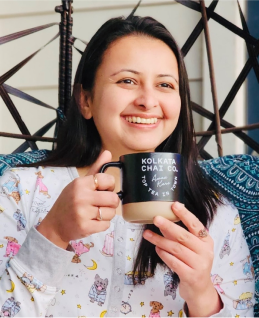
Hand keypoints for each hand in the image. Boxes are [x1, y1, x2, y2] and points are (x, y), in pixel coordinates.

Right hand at [37, 150, 119, 248]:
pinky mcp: (85, 227)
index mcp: (81, 183)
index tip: (104, 189)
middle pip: (113, 198)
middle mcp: (81, 197)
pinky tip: (92, 221)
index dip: (110, 186)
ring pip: (112, 213)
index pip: (108, 180)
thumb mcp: (79, 183)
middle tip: (101, 204)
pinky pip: (106, 225)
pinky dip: (102, 225)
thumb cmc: (69, 201)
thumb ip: (96, 169)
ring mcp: (82, 213)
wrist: (55, 225)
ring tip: (95, 213)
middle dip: (111, 202)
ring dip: (107, 215)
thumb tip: (108, 152)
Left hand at [143, 202, 221, 317]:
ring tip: (148, 234)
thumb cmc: (193, 264)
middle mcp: (205, 252)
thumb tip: (163, 219)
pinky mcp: (191, 276)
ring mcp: (199, 265)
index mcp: (206, 241)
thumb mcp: (191, 248)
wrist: (200, 290)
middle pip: (184, 236)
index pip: (196, 225)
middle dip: (168, 226)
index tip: (174, 205)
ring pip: (176, 249)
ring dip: (160, 240)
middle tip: (155, 218)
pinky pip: (174, 262)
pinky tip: (157, 249)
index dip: (185, 214)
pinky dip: (164, 254)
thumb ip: (179, 235)